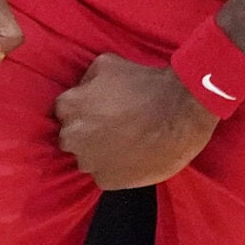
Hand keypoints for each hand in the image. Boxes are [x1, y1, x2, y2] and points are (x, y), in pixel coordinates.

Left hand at [54, 54, 216, 188]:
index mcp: (69, 107)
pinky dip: (116, 168)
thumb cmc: (145, 84)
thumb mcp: (107, 63)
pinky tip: (133, 156)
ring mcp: (90, 162)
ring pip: (87, 158)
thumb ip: (87, 79)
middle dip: (86, 132)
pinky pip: (105, 175)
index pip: (64, 111)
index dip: (83, 109)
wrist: (180, 113)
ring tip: (126, 142)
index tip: (99, 109)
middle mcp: (73, 136)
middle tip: (113, 126)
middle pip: (71, 137)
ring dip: (100, 152)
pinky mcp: (108, 181)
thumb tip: (84, 90)